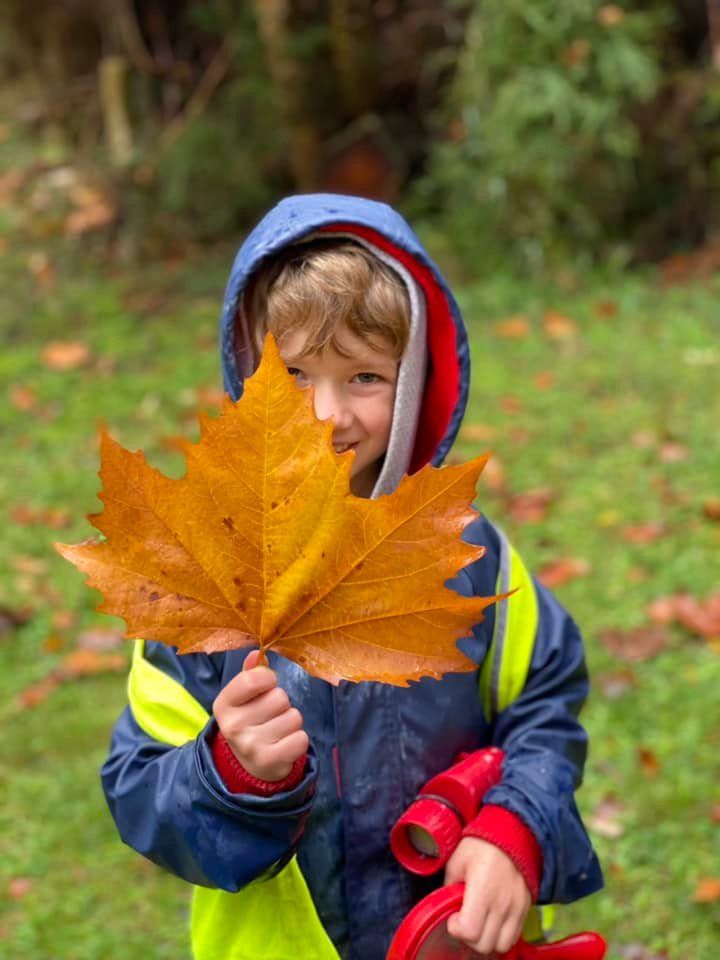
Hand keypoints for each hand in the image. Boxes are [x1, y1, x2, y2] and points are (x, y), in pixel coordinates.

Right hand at [213, 650, 308, 781]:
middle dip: (282, 704)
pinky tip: (285, 743)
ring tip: (277, 730)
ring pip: (294, 717)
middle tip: (271, 715)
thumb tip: (257, 653)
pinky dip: (298, 740)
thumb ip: (251, 674)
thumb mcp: (243, 698)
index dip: (268, 678)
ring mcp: (250, 746)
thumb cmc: (249, 721)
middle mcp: (233, 726)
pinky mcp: (269, 762)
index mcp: (224, 704)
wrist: (247, 765)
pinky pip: (301, 739)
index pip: (253, 679)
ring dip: (291, 722)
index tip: (267, 685)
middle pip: (280, 697)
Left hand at [445, 837, 530, 957]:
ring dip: (487, 940)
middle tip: (464, 921)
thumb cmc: (482, 845)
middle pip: (484, 945)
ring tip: (479, 924)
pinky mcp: (525, 909)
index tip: (453, 917)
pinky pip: (515, 937)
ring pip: (502, 946)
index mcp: (483, 890)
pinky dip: (501, 936)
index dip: (456, 929)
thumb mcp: (456, 861)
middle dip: (469, 938)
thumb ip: (449, 886)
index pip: (469, 931)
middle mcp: (502, 904)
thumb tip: (446, 904)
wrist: (511, 834)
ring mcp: (516, 909)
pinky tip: (492, 922)